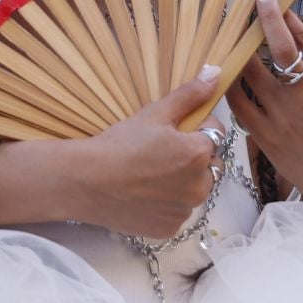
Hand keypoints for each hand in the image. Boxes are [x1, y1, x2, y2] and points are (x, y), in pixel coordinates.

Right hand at [69, 68, 223, 238]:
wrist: (86, 182)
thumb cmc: (120, 143)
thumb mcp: (155, 113)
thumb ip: (189, 95)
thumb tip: (216, 73)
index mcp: (199, 154)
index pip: (215, 134)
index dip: (195, 128)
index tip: (170, 130)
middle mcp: (200, 186)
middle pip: (208, 165)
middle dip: (193, 156)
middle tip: (160, 151)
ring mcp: (185, 211)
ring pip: (194, 189)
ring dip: (182, 181)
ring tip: (150, 173)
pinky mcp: (169, 229)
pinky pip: (177, 210)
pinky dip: (167, 203)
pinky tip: (144, 193)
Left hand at [226, 0, 302, 214]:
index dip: (288, 14)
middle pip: (279, 50)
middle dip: (264, 18)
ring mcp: (282, 120)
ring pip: (252, 74)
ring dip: (242, 48)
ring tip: (234, 29)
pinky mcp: (265, 138)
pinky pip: (239, 105)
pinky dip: (231, 85)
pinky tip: (228, 70)